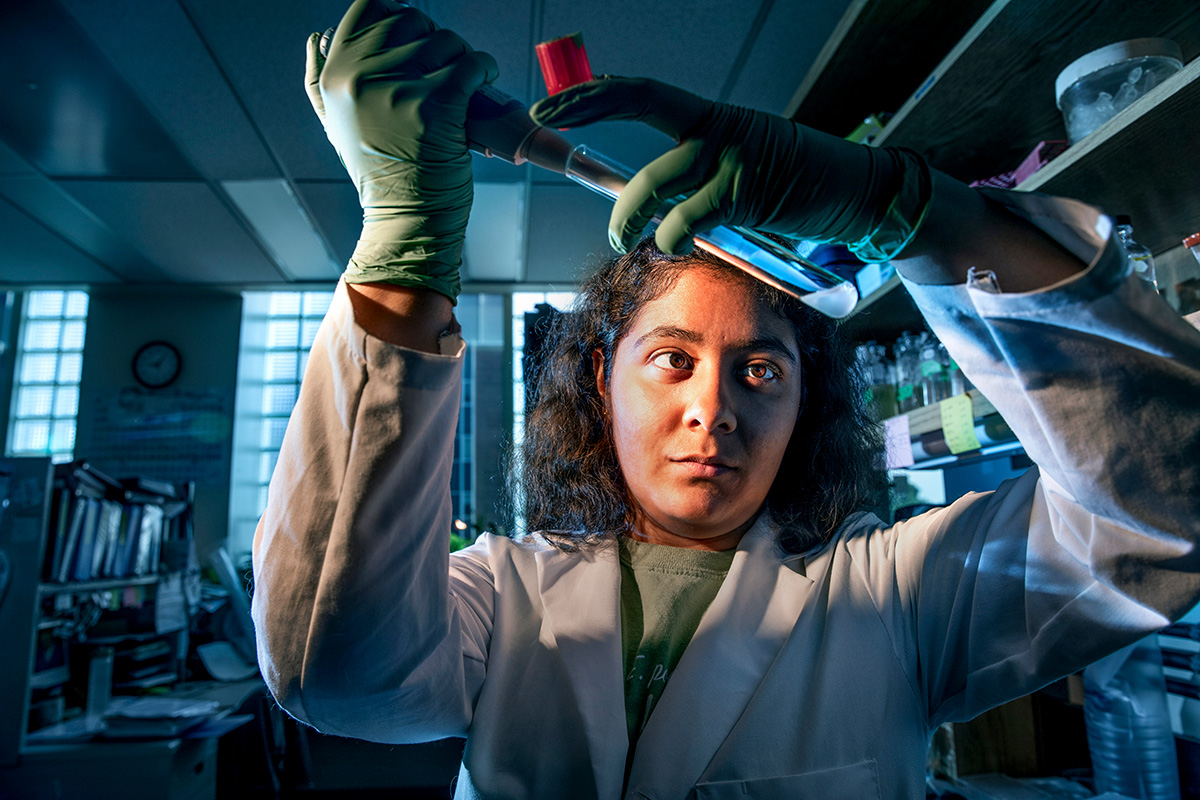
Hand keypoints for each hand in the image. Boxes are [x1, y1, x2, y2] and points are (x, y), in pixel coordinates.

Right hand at [306, 0, 497, 300]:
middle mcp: (360, 77)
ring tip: (463, 84)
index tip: (416, 41)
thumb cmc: (381, 175)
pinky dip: (485, 68)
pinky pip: (472, 63)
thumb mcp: (335, 124)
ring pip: (446, 41)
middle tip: (444, 71)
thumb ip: (321, 77)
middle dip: (435, 41)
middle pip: (412, 22)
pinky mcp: (436, 104)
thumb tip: (318, 34)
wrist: (406, 221)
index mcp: (334, 75)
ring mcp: (398, 89)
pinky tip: (483, 80)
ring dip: (463, 56)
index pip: (369, 7)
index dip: (399, 17)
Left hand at [529, 76, 929, 260]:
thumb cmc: (796, 186)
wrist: (858, 194)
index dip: (596, 95)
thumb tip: (655, 204)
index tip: (555, 103)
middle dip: (589, 115)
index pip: (645, 94)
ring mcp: (734, 156)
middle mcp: (720, 127)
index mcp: (714, 119)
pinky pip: (689, 218)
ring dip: (628, 214)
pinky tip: (667, 245)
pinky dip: (670, 237)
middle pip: (643, 116)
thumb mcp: (743, 169)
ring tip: (618, 237)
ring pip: (658, 180)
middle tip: (553, 130)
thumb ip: (700, 177)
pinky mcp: (748, 192)